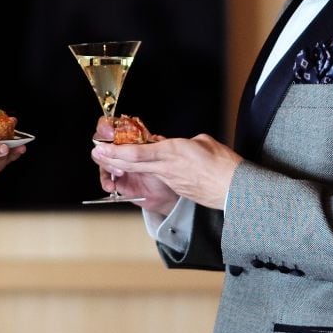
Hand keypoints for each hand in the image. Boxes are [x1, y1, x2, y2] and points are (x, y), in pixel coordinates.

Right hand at [89, 117, 180, 215]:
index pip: (111, 125)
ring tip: (119, 172)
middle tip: (108, 152)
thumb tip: (153, 138)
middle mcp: (120, 149)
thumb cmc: (165, 169)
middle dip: (104, 148)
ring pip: (101, 159)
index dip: (106, 127)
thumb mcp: (158, 155)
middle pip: (101, 142)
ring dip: (107, 165)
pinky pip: (105, 178)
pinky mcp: (115, 179)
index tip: (109, 133)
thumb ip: (151, 147)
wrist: (167, 192)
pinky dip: (106, 181)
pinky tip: (111, 185)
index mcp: (129, 137)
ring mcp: (116, 163)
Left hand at [95, 127, 241, 211]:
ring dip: (124, 165)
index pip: (139, 153)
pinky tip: (135, 167)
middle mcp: (167, 167)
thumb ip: (184, 142)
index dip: (117, 152)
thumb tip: (174, 144)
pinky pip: (155, 178)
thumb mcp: (202, 142)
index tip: (102, 148)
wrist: (236, 191)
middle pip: (133, 164)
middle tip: (96, 152)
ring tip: (109, 159)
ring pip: (141, 171)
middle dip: (112, 159)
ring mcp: (170, 180)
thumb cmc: (224, 164)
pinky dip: (144, 172)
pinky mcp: (176, 188)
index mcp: (173, 152)